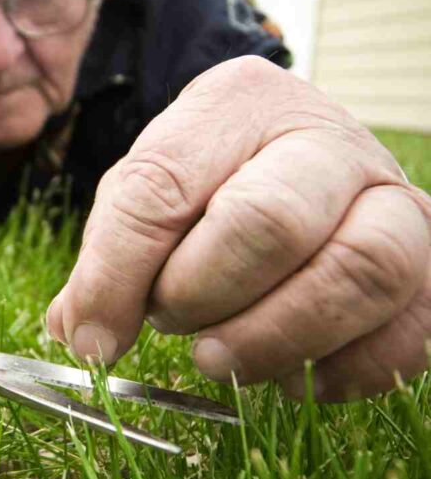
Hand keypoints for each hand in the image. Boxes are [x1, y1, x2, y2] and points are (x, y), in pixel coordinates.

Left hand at [47, 57, 430, 401]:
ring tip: (222, 358)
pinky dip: (344, 371)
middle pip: (271, 222)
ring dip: (275, 337)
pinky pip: (413, 330)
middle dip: (203, 294)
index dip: (117, 275)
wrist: (298, 153)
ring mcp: (394, 198)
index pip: (162, 188)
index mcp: (237, 103)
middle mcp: (327, 139)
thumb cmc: (212, 176)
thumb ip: (109, 257)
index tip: (92, 338)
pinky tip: (289, 375)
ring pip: (362, 272)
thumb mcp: (148, 189)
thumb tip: (81, 336)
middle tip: (173, 323)